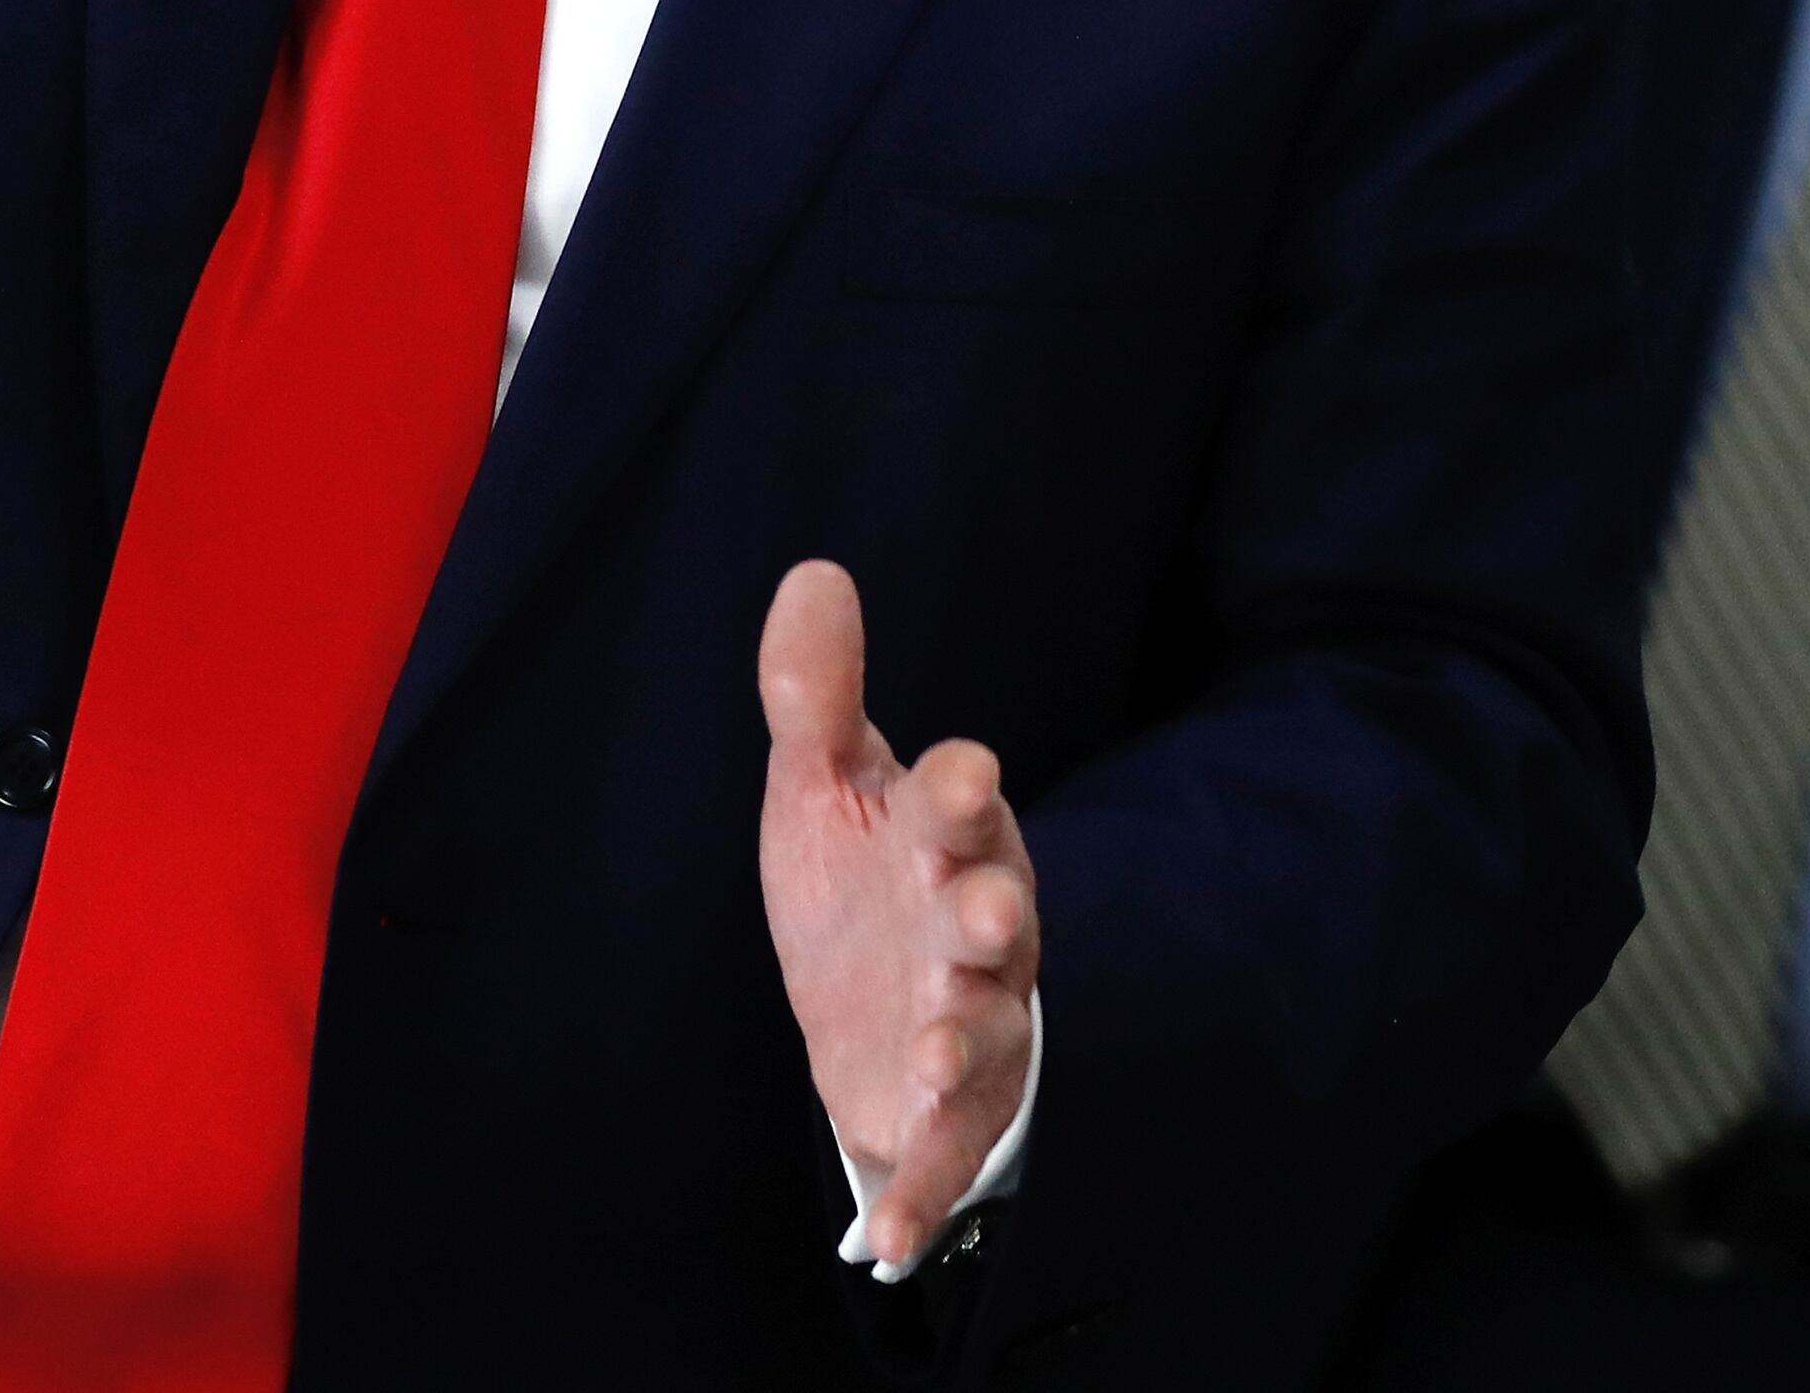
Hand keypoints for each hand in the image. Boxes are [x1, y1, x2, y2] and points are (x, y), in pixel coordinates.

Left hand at [757, 559, 1039, 1271]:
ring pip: (984, 1033)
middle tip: (986, 914)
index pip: (958, 800)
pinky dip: (920, 1198)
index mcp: (944, 836)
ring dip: (965, 1047)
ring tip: (936, 1057)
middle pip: (997, 915)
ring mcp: (969, 1021)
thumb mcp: (824, 786)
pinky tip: (886, 1238)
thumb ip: (814, 697)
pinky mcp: (945, 1109)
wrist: (869, 1001)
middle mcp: (972, 925)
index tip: (952, 768)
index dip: (956, 786)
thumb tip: (812, 571)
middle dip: (995, 915)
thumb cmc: (862, 876)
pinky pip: (940, 1157)